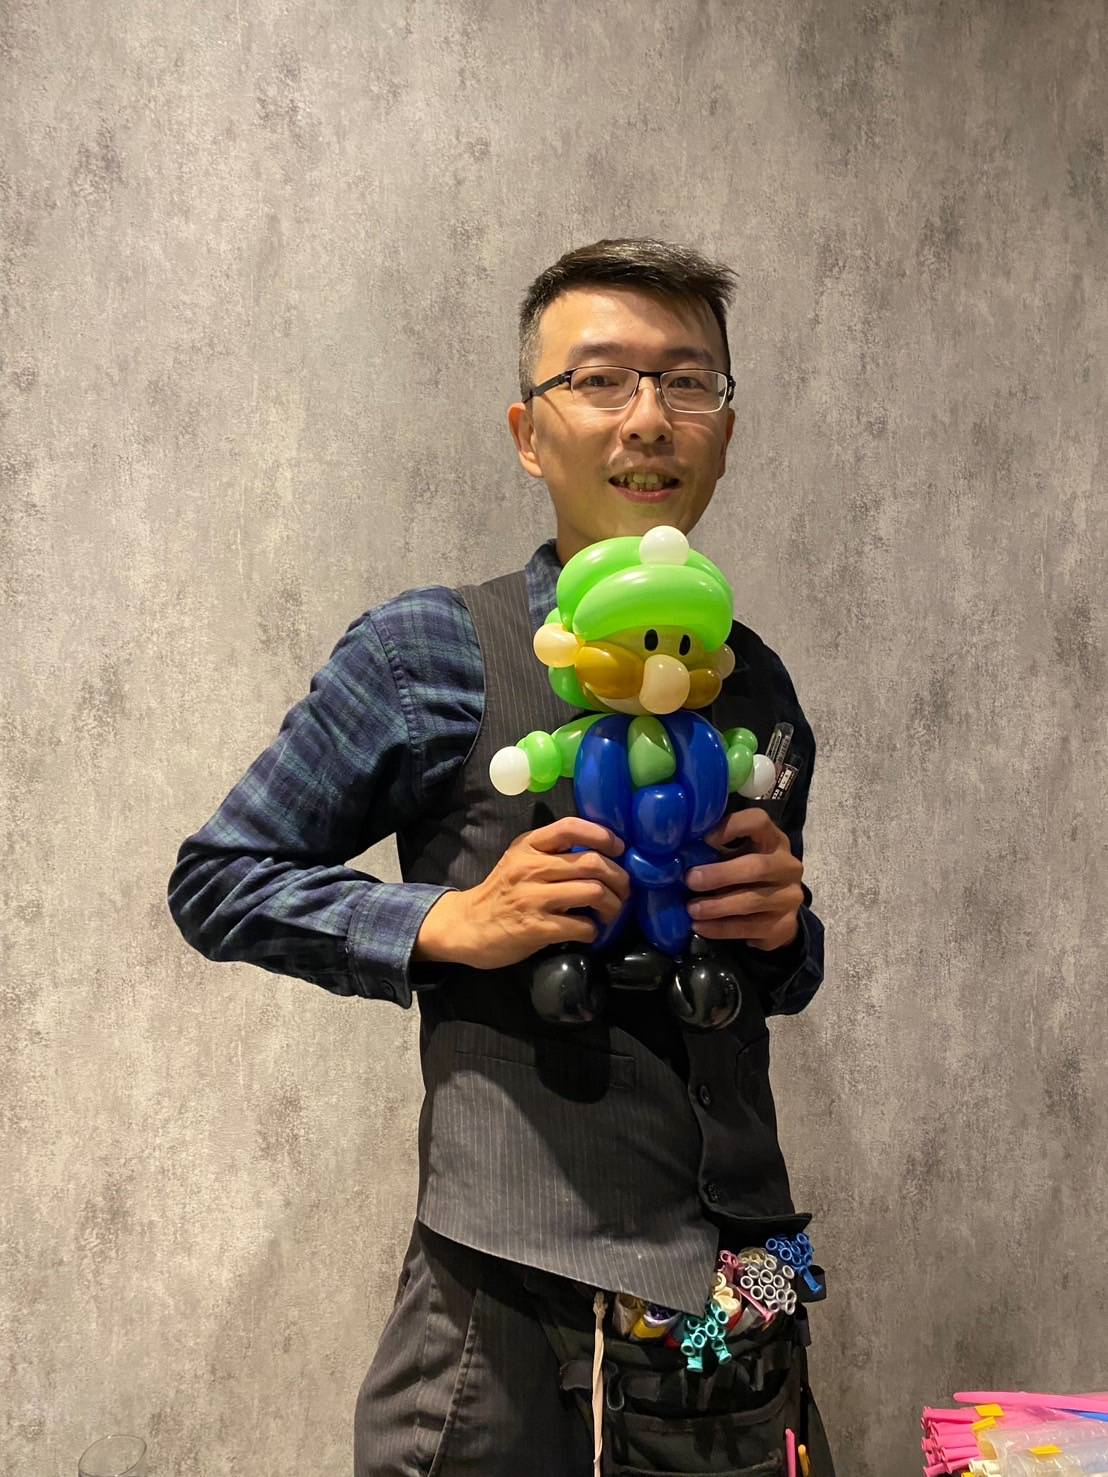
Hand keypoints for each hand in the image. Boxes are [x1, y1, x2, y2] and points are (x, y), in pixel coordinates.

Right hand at [413, 818, 629, 970]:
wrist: (467, 926)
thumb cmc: (502, 893)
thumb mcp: (520, 860)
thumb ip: (552, 853)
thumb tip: (601, 854)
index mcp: (529, 846)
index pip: (570, 827)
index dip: (602, 835)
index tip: (619, 849)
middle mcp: (531, 867)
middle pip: (592, 862)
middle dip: (619, 878)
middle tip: (624, 890)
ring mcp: (533, 898)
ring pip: (593, 891)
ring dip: (613, 906)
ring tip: (611, 913)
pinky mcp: (535, 928)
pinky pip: (581, 925)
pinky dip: (593, 930)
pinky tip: (590, 932)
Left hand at [684, 808, 804, 951]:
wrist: (776, 912)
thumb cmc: (746, 875)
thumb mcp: (736, 857)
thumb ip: (716, 851)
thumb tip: (679, 852)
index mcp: (774, 840)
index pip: (759, 822)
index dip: (732, 827)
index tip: (705, 839)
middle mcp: (788, 867)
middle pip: (757, 867)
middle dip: (720, 874)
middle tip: (690, 881)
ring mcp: (789, 897)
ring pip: (752, 901)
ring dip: (717, 906)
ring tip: (691, 909)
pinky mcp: (785, 926)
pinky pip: (750, 928)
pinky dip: (721, 928)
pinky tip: (701, 927)